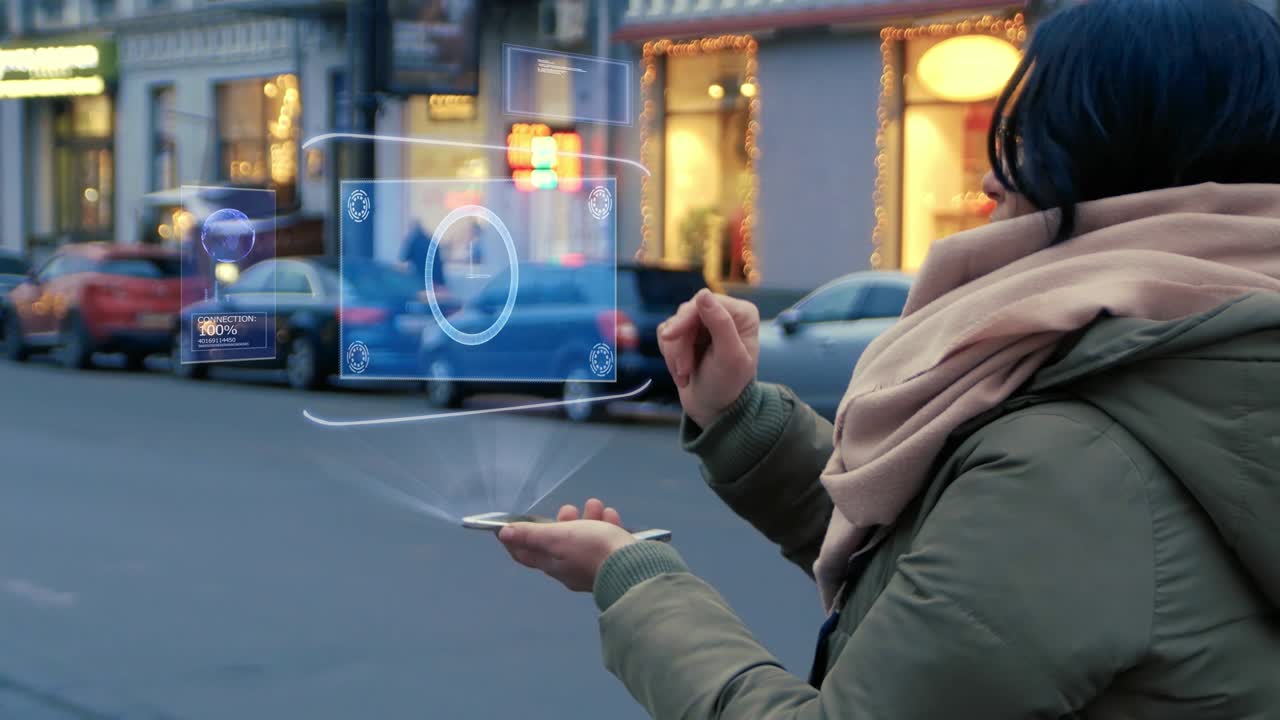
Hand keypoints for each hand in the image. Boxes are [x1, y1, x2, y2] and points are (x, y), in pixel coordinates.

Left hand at [497, 499, 635, 592]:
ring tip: (596, 505)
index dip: (515, 539)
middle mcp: (569, 568)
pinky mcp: (611, 561)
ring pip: (583, 538)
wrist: (633, 567)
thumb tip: (504, 534)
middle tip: (569, 508)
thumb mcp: (557, 538)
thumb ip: (531, 535)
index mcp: (552, 564)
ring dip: (588, 518)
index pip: (525, 553)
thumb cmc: (591, 549)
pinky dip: (606, 525)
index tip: (510, 523)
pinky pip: (604, 542)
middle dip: (561, 522)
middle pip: (557, 542)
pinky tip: (611, 515)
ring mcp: (590, 566)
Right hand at [657, 289, 759, 427]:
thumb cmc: (727, 386)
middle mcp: (723, 313)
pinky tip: (681, 372)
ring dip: (674, 353)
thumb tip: (703, 293)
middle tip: (683, 370)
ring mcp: (702, 324)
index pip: (703, 302)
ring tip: (685, 374)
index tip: (670, 337)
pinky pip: (665, 334)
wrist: (714, 410)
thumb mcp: (729, 357)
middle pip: (685, 313)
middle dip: (680, 344)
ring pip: (672, 325)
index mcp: (741, 314)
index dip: (684, 319)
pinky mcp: (686, 335)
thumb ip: (720, 324)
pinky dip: (668, 355)